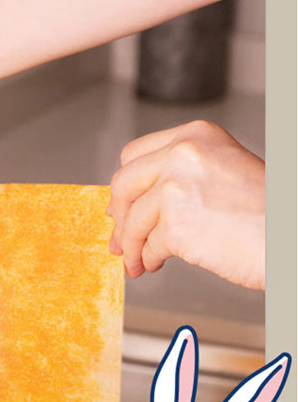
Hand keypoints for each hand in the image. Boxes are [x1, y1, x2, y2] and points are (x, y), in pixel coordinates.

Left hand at [108, 121, 264, 289]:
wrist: (288, 240)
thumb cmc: (265, 212)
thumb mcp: (221, 172)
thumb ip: (177, 178)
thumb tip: (128, 206)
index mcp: (195, 135)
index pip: (134, 155)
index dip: (124, 186)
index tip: (120, 206)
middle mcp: (183, 154)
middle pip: (124, 185)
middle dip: (120, 217)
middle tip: (120, 241)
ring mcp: (176, 187)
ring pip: (133, 220)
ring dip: (132, 246)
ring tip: (138, 261)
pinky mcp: (177, 225)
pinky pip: (149, 246)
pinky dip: (148, 259)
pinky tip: (155, 265)